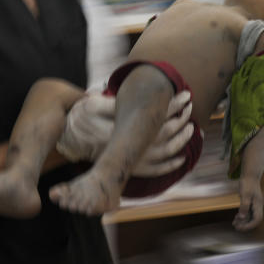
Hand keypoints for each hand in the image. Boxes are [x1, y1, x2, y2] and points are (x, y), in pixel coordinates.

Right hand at [56, 89, 193, 176]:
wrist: (70, 138)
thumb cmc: (82, 117)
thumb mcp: (92, 104)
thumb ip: (112, 101)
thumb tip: (137, 93)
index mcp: (119, 127)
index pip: (153, 115)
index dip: (172, 105)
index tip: (185, 94)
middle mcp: (125, 146)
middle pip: (162, 134)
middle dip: (180, 120)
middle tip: (190, 106)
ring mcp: (128, 159)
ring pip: (161, 153)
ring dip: (180, 141)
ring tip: (192, 128)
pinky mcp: (128, 168)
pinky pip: (153, 170)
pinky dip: (169, 165)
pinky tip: (181, 157)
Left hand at [233, 176, 263, 231]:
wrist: (250, 175)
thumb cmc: (248, 183)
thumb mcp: (245, 194)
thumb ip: (244, 206)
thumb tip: (242, 218)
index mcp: (258, 205)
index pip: (257, 219)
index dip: (250, 225)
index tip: (241, 227)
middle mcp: (258, 206)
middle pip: (254, 220)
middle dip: (246, 225)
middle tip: (236, 227)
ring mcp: (255, 205)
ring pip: (250, 217)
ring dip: (243, 221)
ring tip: (234, 224)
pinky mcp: (251, 203)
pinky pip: (248, 212)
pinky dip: (242, 216)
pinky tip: (236, 218)